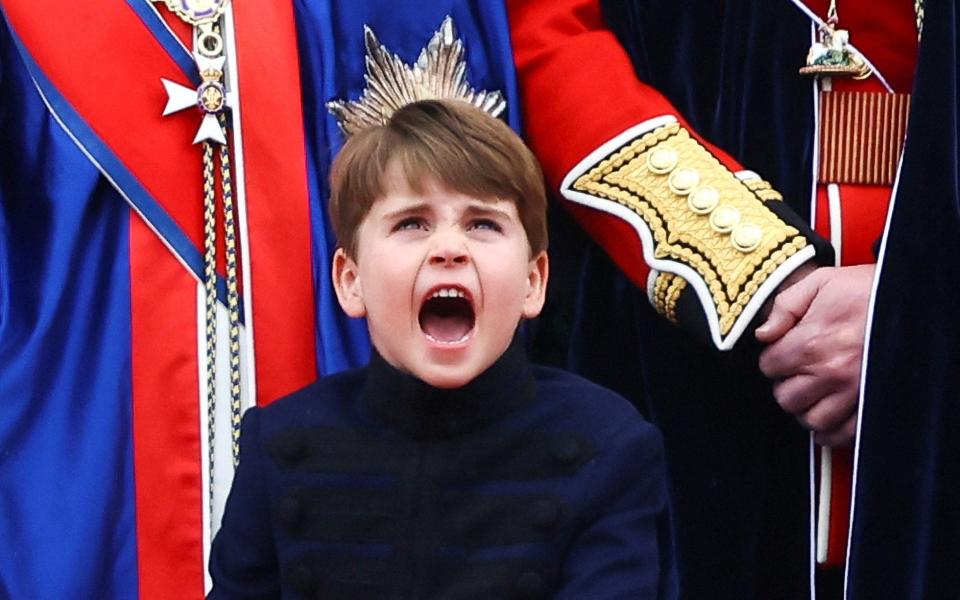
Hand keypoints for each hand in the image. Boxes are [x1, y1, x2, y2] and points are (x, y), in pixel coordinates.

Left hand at [755, 264, 875, 446]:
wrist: (911, 295)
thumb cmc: (868, 290)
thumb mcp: (821, 283)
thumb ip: (785, 307)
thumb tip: (763, 333)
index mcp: (812, 342)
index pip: (769, 367)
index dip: (772, 359)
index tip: (782, 353)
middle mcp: (832, 371)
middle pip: (786, 398)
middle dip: (786, 385)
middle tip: (796, 373)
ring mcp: (854, 390)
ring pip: (813, 420)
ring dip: (806, 409)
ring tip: (811, 393)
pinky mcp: (873, 402)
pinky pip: (845, 433)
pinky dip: (832, 433)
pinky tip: (827, 419)